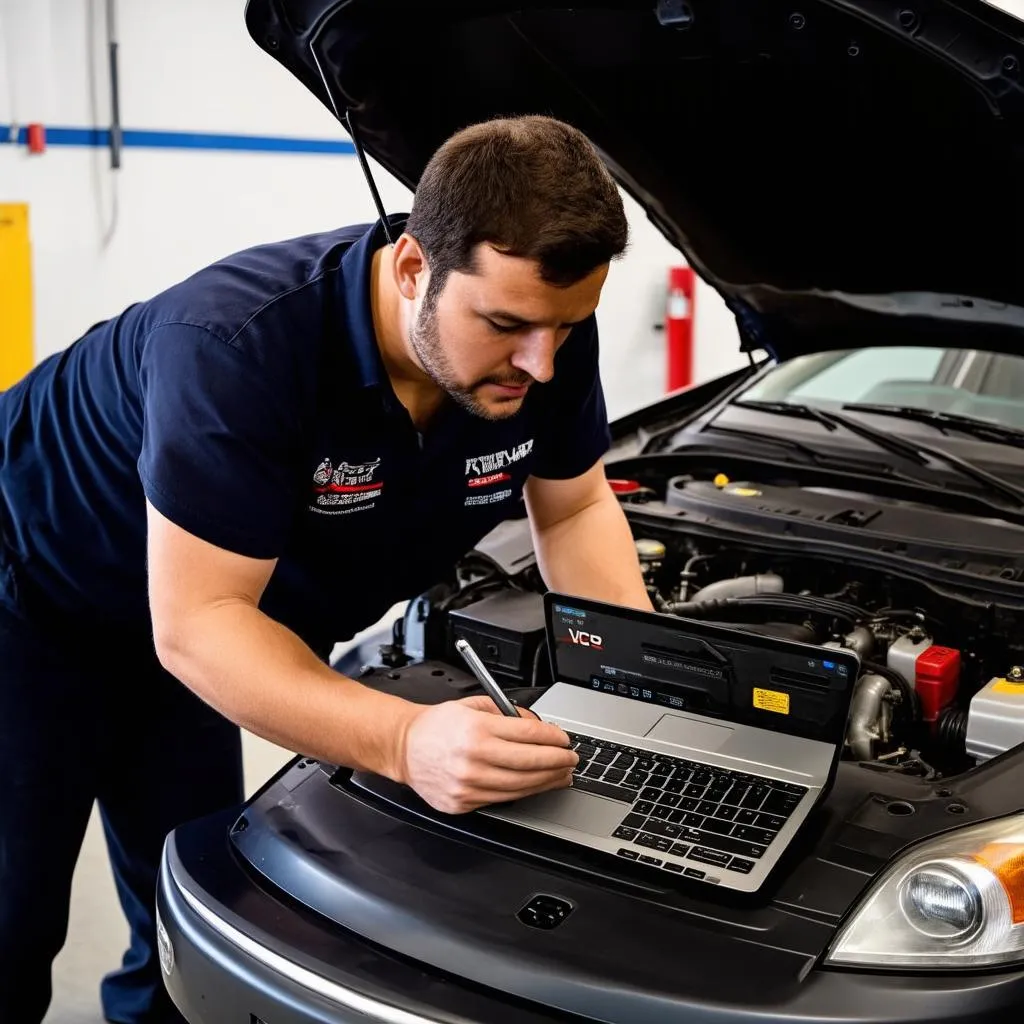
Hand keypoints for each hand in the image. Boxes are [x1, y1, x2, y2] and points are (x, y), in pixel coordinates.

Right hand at [398, 695, 577, 813]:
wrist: (404, 747)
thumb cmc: (437, 725)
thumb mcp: (473, 705)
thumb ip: (507, 713)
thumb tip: (538, 726)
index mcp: (476, 729)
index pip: (529, 734)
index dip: (554, 737)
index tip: (564, 739)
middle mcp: (473, 758)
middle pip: (531, 763)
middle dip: (558, 761)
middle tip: (571, 758)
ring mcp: (468, 784)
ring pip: (521, 786)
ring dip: (548, 781)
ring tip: (561, 774)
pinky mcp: (464, 802)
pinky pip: (504, 799)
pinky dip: (525, 792)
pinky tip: (535, 785)